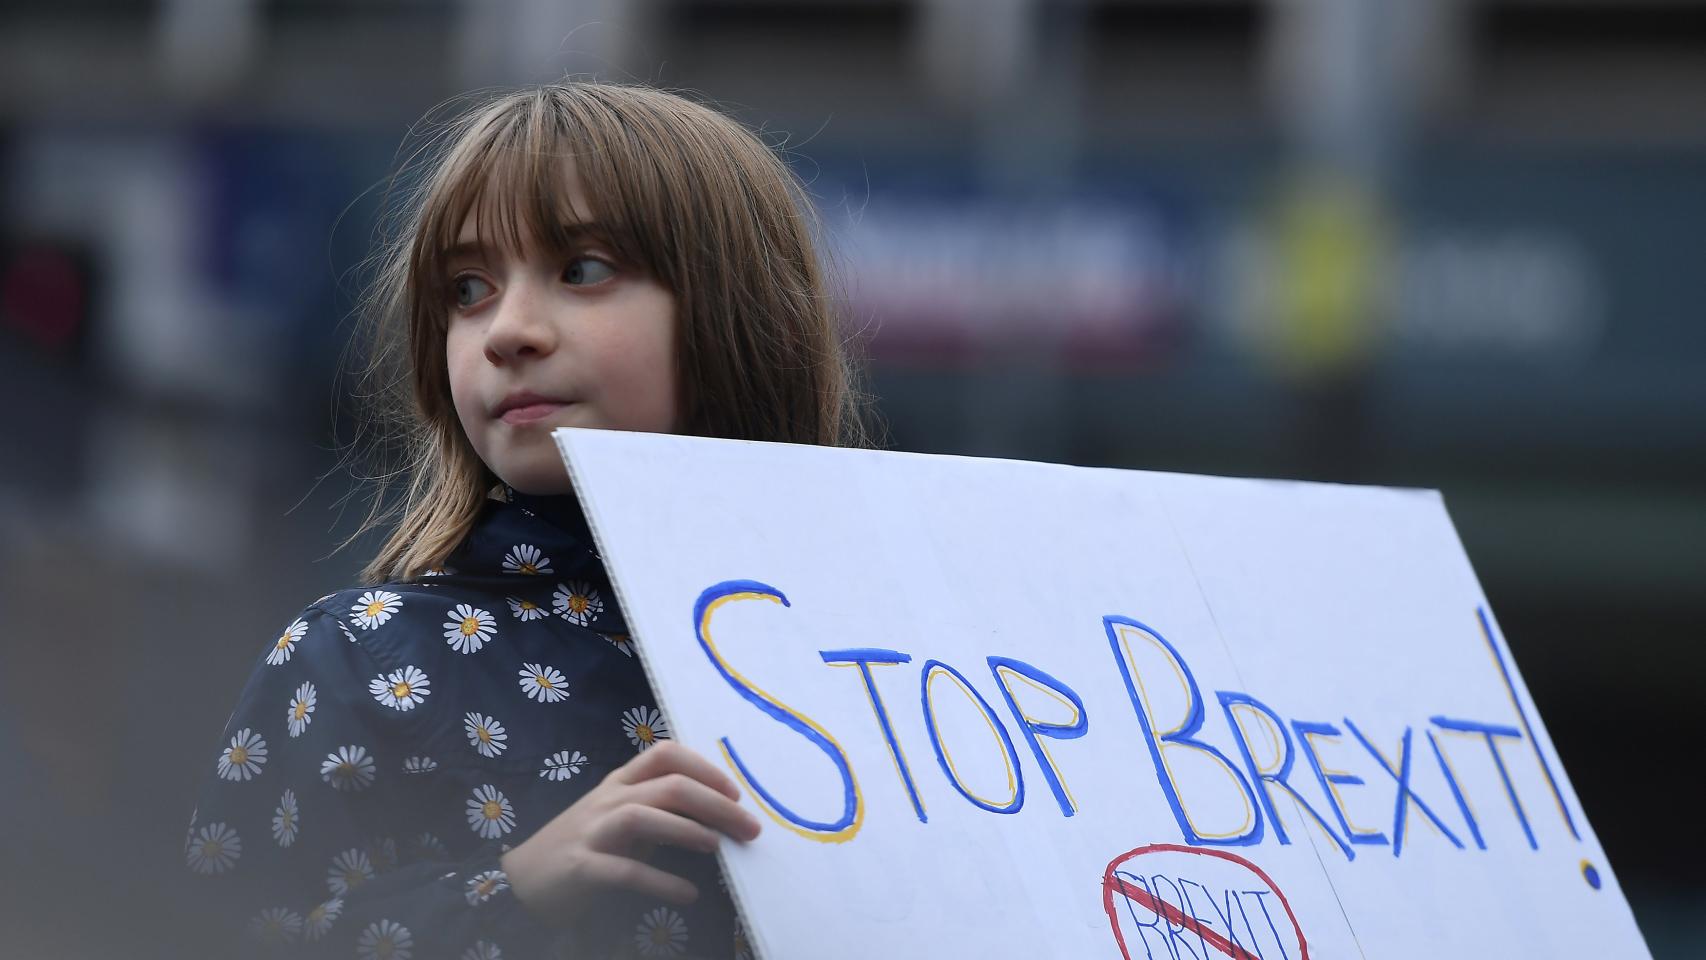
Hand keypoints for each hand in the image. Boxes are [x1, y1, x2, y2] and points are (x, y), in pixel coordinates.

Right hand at [499, 741, 761, 928]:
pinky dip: (661, 882)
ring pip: (644, 816)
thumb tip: (717, 817)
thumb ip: (659, 812)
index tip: (736, 791)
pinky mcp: (580, 867)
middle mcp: (608, 799)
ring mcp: (592, 831)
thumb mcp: (620, 820)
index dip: (705, 767)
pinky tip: (688, 893)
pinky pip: (625, 871)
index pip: (665, 753)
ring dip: (687, 830)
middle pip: (667, 785)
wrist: (523, 879)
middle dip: (715, 803)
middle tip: (749, 828)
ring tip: (718, 846)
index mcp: (619, 782)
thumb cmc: (583, 846)